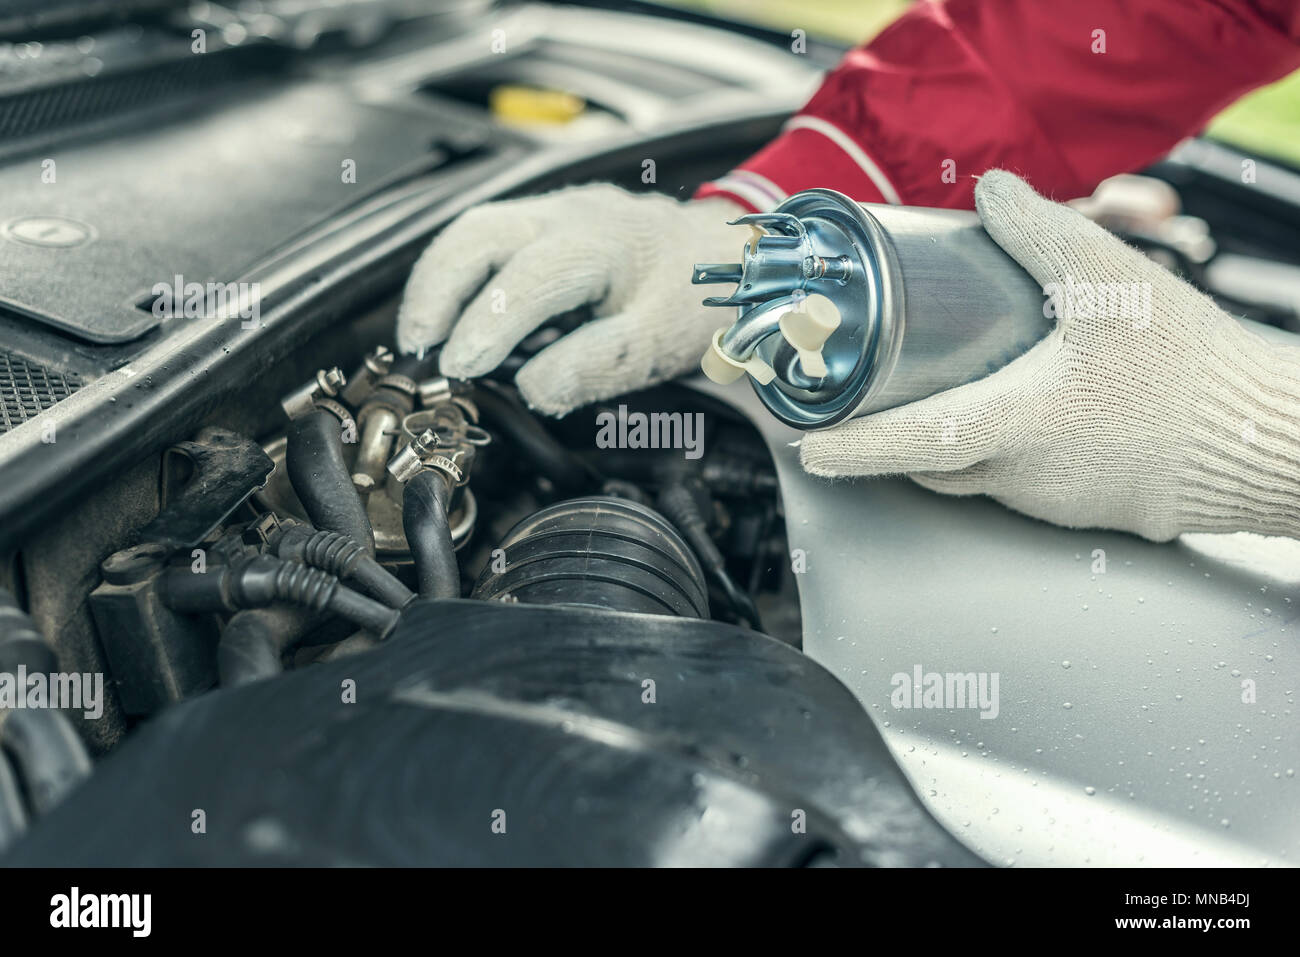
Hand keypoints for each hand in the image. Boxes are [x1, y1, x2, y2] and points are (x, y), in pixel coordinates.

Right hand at [396, 184, 744, 415]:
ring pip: (473, 230)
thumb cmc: (694, 299)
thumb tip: (530, 387)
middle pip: (478, 235)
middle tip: (417, 347)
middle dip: (436, 291)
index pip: (526, 279)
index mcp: (601, 244)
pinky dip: (457, 274)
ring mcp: (554, 211)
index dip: (486, 324)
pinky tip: (449, 313)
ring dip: (437, 281)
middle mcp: (569, 215)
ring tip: (421, 334)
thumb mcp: (658, 344)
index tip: (461, 366)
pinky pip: (487, 237)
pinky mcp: (546, 222)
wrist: (728, 258)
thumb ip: (595, 366)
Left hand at [800, 170, 1299, 541]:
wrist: (1262, 438)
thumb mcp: (1111, 281)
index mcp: (1016, 426)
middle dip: (895, 438)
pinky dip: (1003, 453)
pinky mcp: (1083, 510)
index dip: (853, 448)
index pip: (910, 444)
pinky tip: (1024, 415)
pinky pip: (1020, 484)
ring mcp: (1053, 501)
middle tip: (872, 404)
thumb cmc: (1187, 368)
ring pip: (976, 475)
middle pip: (933, 462)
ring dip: (953, 441)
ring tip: (952, 394)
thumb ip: (1043, 232)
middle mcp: (1024, 476)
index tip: (807, 449)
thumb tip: (991, 193)